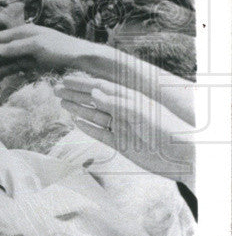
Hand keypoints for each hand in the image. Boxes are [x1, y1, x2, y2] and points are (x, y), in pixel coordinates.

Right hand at [0, 24, 98, 94]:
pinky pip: (16, 81)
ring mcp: (25, 60)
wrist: (84, 61)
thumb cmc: (63, 48)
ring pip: (2, 71)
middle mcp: (20, 47)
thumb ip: (15, 47)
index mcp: (20, 35)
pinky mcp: (32, 73)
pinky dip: (7, 91)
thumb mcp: (38, 44)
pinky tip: (0, 101)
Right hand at [54, 74, 194, 176]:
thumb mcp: (139, 112)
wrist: (180, 156)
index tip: (65, 79)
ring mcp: (121, 127)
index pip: (101, 87)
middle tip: (56, 90)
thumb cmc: (164, 130)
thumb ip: (116, 102)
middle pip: (94, 100)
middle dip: (75, 94)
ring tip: (61, 102)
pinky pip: (99, 133)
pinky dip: (87, 127)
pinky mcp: (121, 144)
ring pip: (94, 116)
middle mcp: (123, 111)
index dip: (82, 83)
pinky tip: (75, 121)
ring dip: (77, 108)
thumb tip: (94, 93)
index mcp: (129, 99)